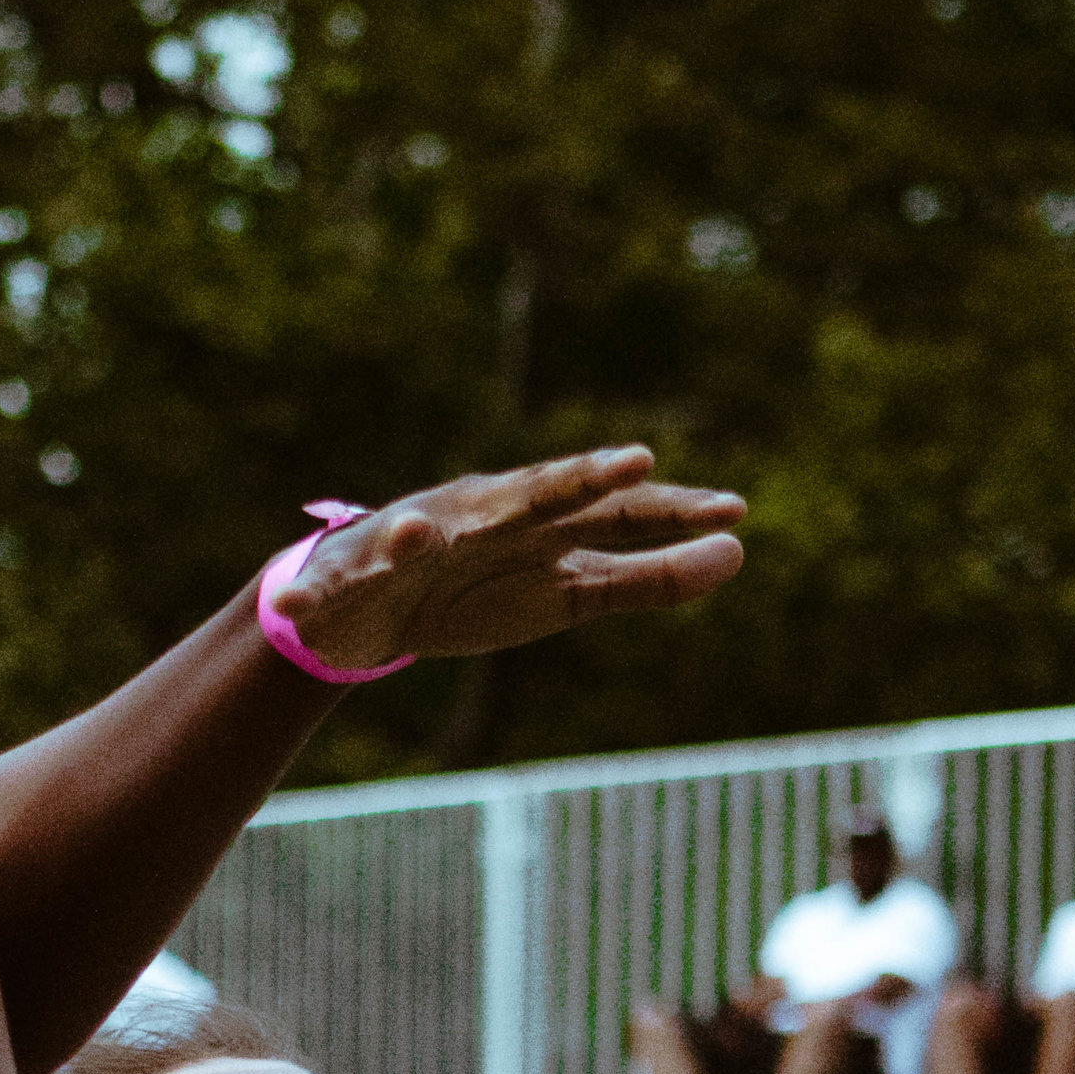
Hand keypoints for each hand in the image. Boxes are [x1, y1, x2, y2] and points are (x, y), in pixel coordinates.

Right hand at [271, 447, 744, 678]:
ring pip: (430, 528)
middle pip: (535, 497)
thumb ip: (647, 576)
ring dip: (436, 525)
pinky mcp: (353, 577)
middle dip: (576, 481)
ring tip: (432, 529)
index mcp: (536, 521)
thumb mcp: (568, 592)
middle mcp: (481, 515)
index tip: (736, 509)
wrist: (369, 608)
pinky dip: (336, 579)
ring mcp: (414, 541)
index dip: (669, 509)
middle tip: (632, 464)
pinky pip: (344, 579)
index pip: (611, 511)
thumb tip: (741, 549)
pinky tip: (332, 581)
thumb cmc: (476, 589)